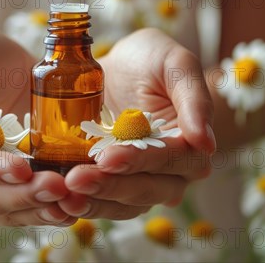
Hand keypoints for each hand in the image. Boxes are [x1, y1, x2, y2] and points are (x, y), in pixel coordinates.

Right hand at [0, 28, 75, 225]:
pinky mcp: (21, 189)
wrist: (17, 64)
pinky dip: (54, 210)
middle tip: (55, 185)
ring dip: (40, 209)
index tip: (20, 167)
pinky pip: (33, 210)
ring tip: (70, 199)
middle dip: (19, 196)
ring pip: (10, 212)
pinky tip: (75, 206)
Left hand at [58, 28, 215, 218]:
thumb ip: (194, 96)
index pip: (172, 160)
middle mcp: (167, 171)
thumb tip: (206, 142)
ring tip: (64, 194)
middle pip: (147, 190)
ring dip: (93, 202)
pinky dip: (80, 204)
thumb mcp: (174, 62)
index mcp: (189, 144)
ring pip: (122, 204)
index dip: (142, 161)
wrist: (111, 66)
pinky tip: (58, 202)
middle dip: (111, 185)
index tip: (110, 156)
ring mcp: (137, 181)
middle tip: (76, 178)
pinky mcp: (108, 185)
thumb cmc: (148, 60)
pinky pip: (99, 204)